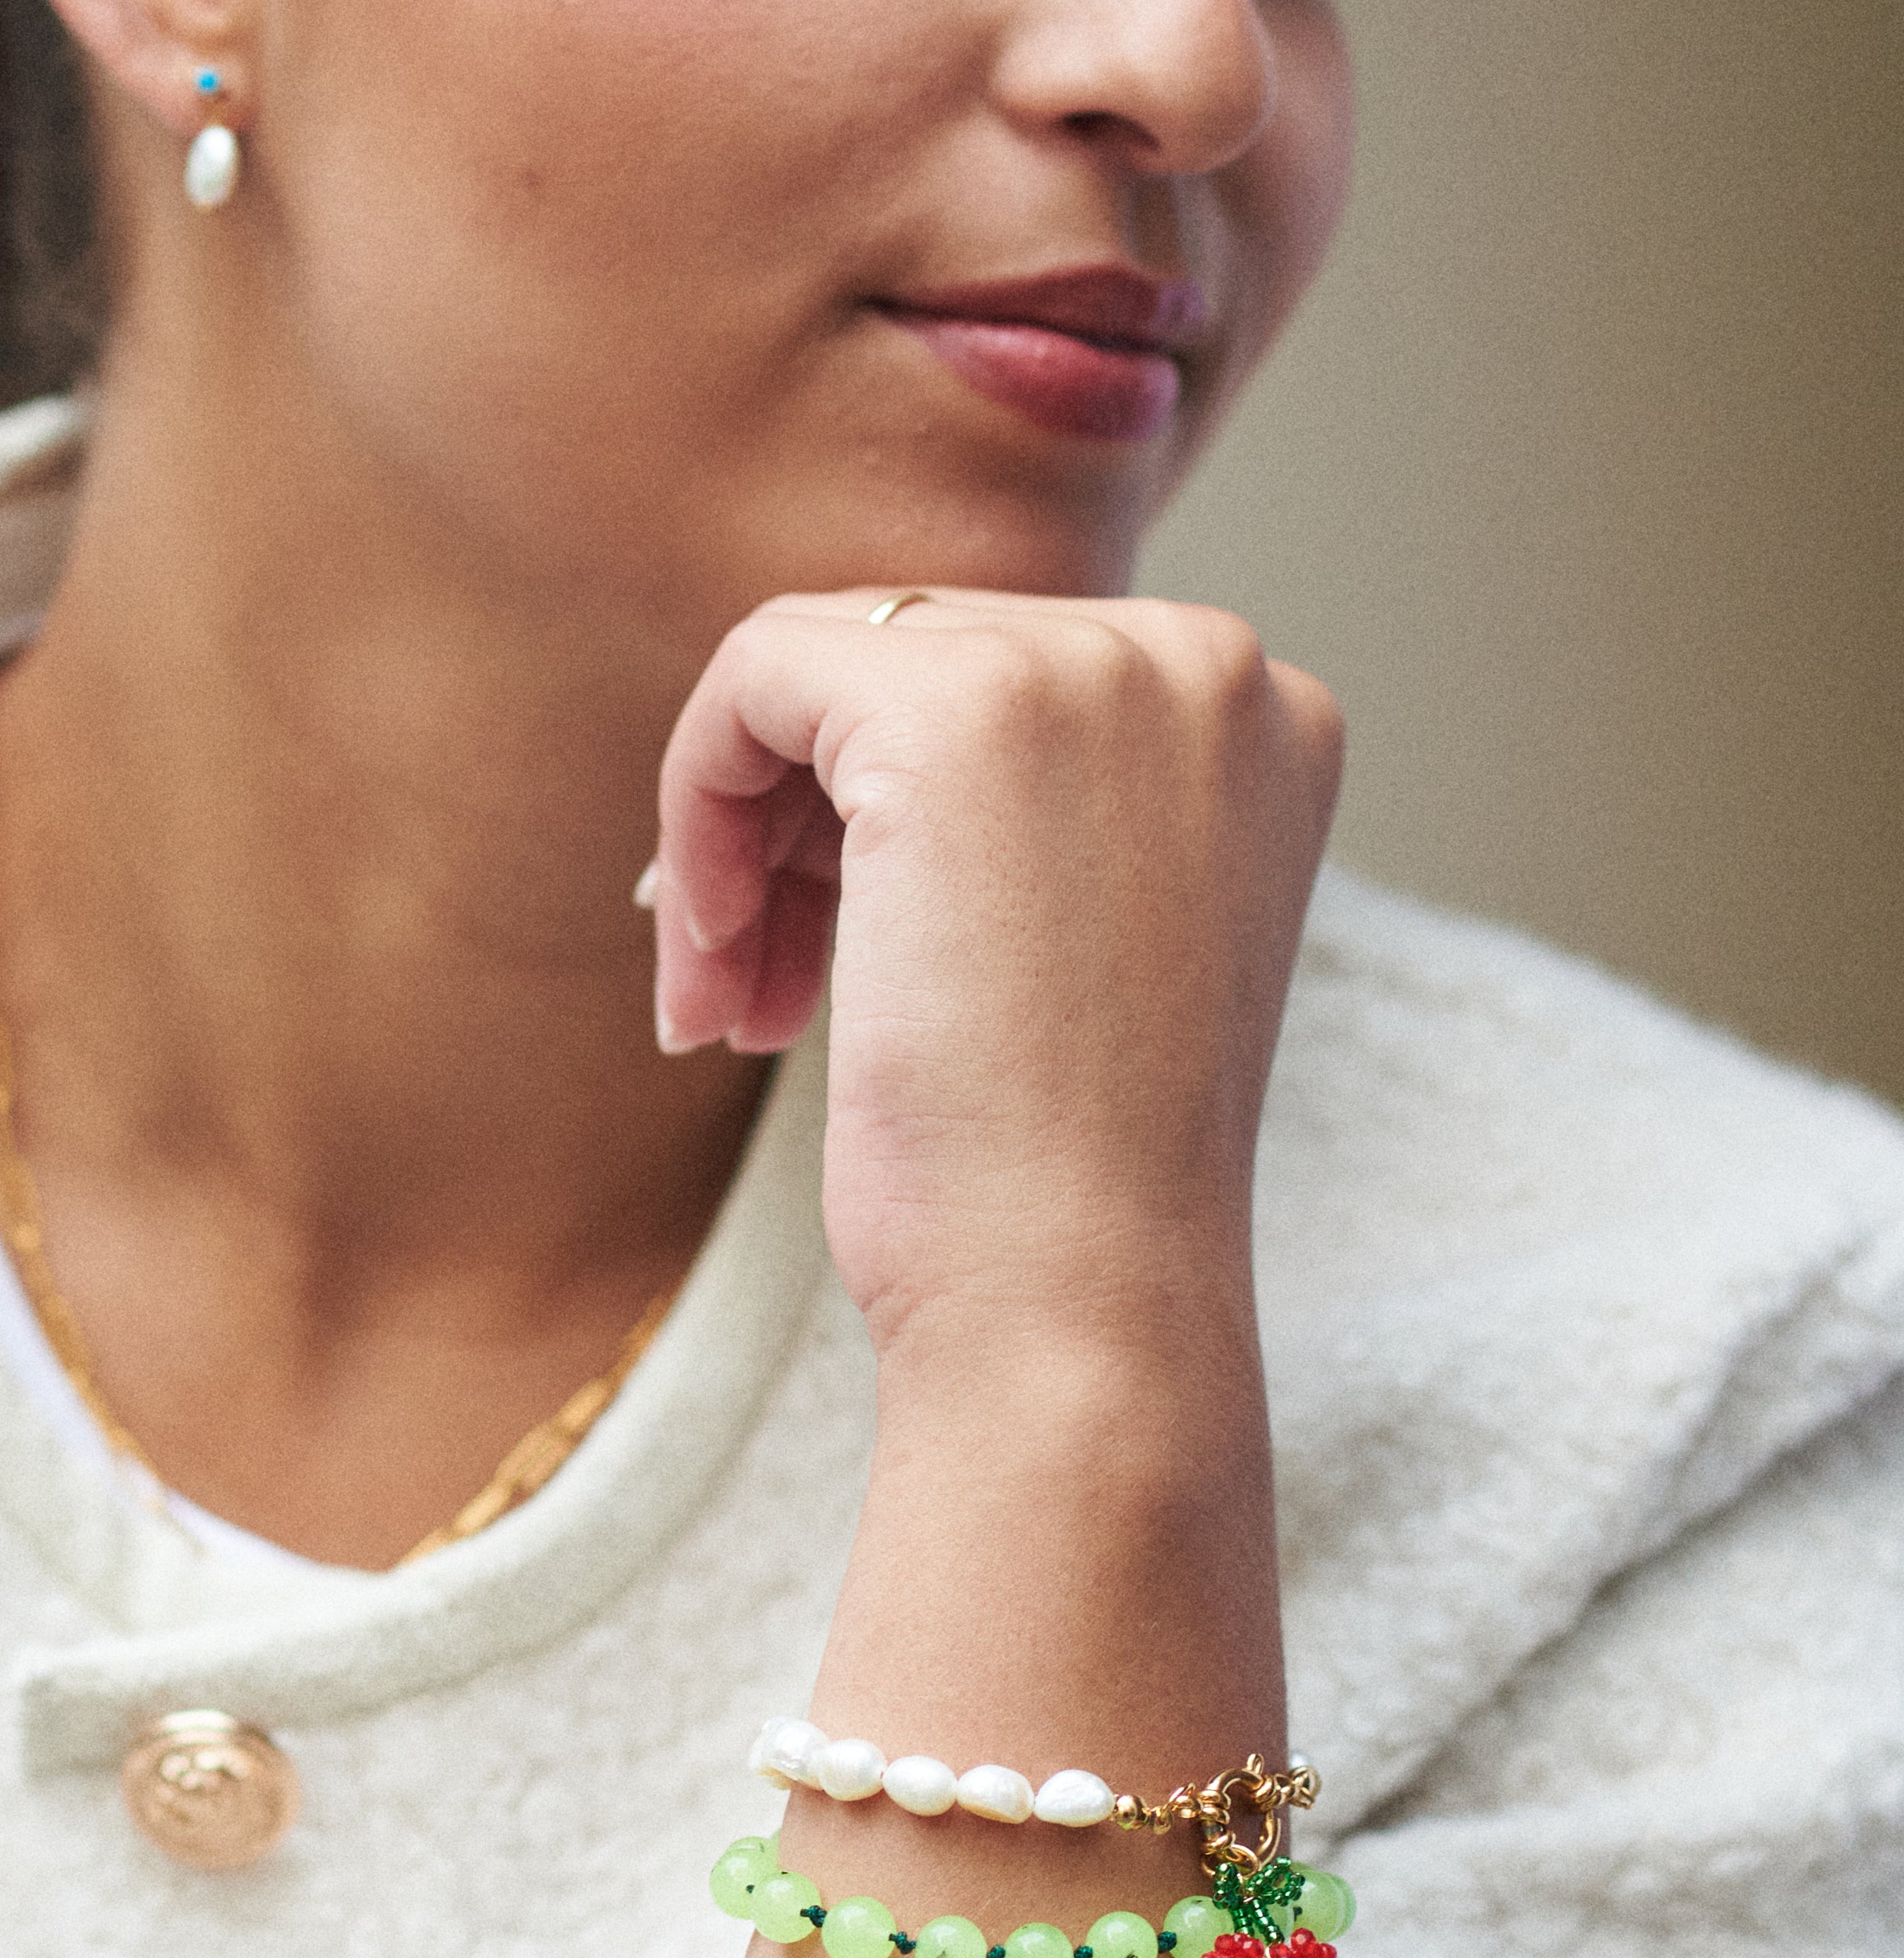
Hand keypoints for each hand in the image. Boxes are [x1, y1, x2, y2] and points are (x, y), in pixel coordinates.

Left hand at [650, 589, 1342, 1358]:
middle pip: (900, 656)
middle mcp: (1206, 664)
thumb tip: (829, 728)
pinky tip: (712, 969)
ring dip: (733, 838)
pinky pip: (751, 680)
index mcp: (1260, 716)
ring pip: (812, 665)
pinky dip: (697, 811)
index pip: (997, 671)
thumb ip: (1017, 802)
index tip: (811, 955)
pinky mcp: (961, 711)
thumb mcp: (1083, 934)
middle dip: (788, 827)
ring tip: (722, 1004)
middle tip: (738, 993)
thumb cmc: (1064, 1171)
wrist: (1081, 1301)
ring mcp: (1096, 670)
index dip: (866, 810)